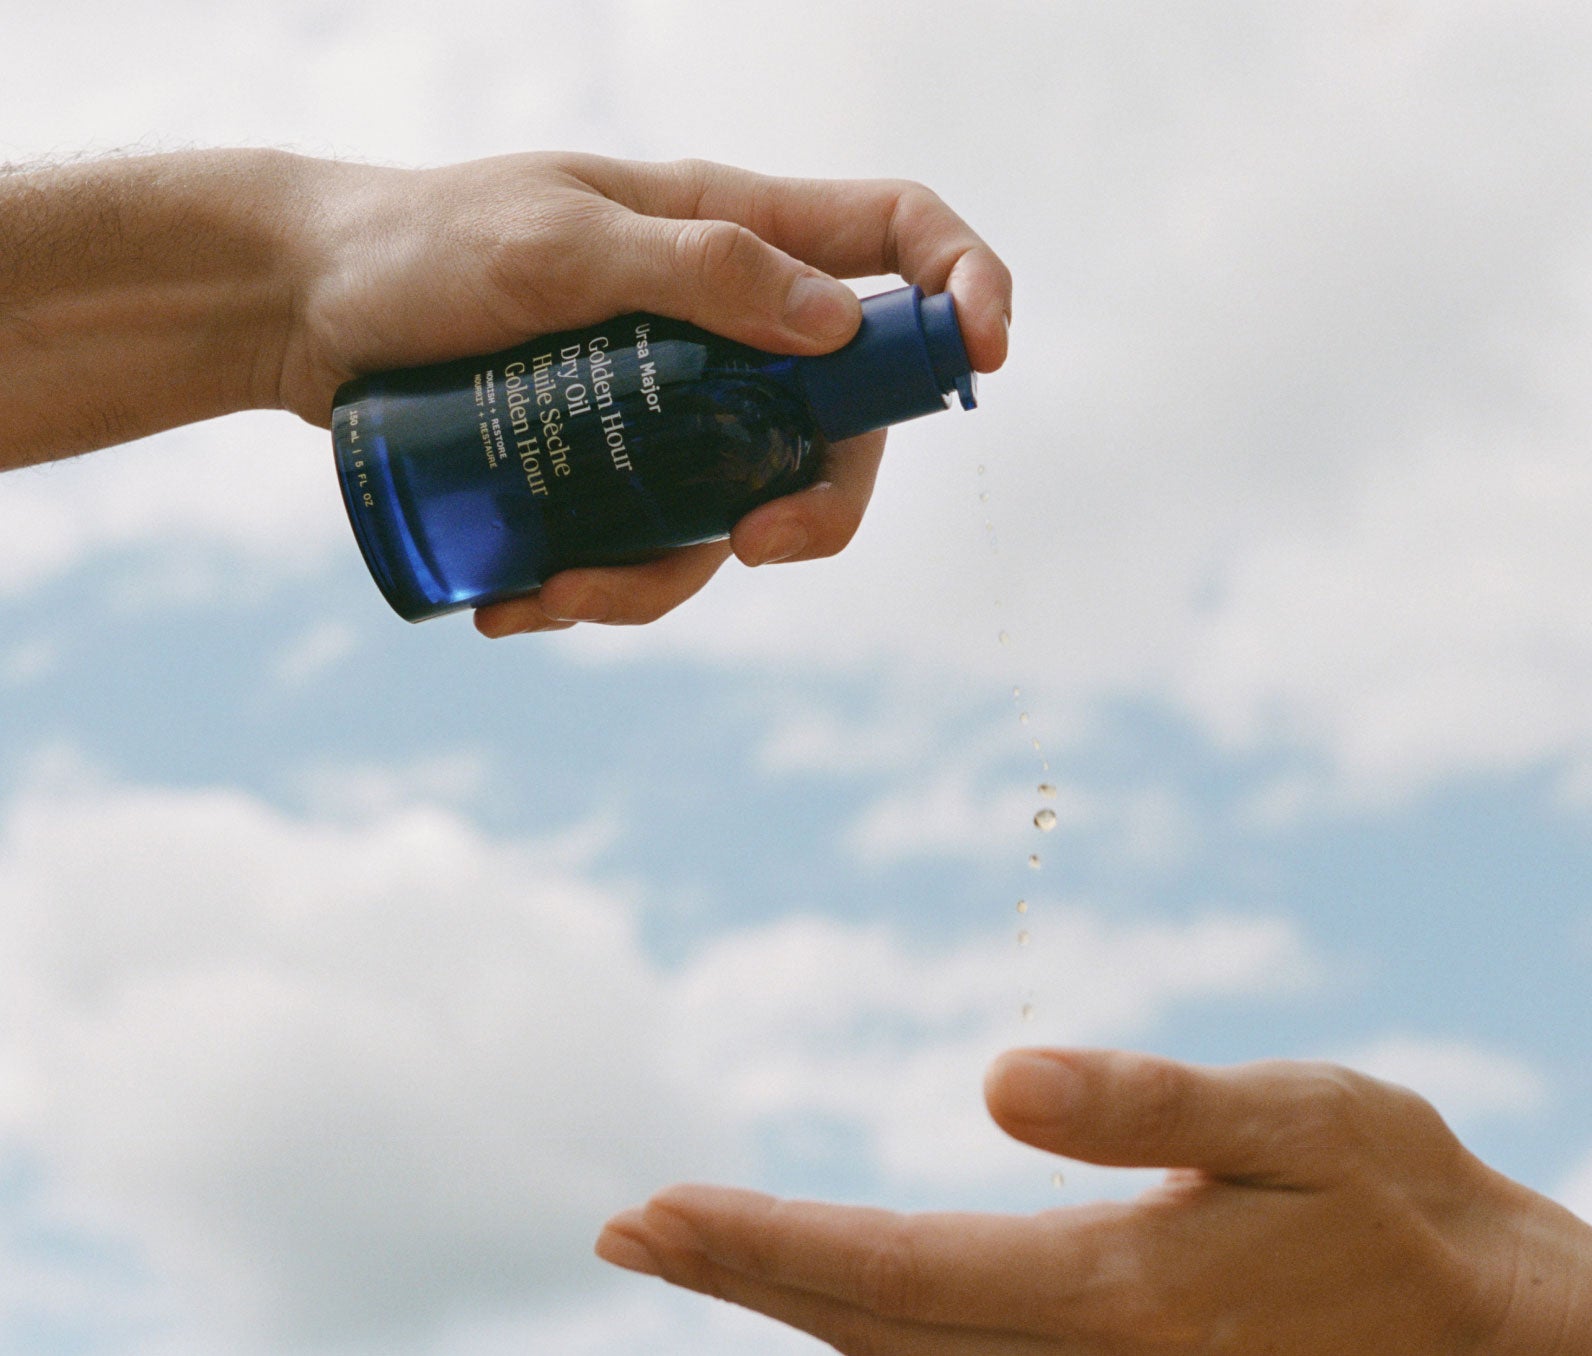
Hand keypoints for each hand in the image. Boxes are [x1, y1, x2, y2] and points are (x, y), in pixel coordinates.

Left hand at [272, 153, 1012, 633]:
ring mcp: (673, 399)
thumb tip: (838, 322)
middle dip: (823, 500)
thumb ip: (694, 269)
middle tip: (756, 546)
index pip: (894, 236)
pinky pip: (653, 545)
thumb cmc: (420, 247)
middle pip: (842, 416)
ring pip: (741, 506)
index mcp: (732, 229)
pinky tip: (517, 604)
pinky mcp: (615, 462)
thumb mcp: (552, 244)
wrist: (302, 309)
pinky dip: (600, 590)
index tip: (983, 360)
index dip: (961, 286)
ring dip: (666, 576)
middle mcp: (724, 320)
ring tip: (551, 593)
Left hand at [596, 1048, 1591, 1353]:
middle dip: (742, 1278)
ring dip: (786, 1305)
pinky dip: (870, 1331)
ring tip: (690, 1250)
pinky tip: (826, 1297)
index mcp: (1113, 1292)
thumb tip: (998, 1081)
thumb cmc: (1398, 1210)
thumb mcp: (1303, 1125)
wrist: (1496, 1335)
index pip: (892, 1274)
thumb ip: (1153, 1109)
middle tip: (629, 1232)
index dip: (763, 1247)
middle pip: (868, 1330)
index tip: (651, 1214)